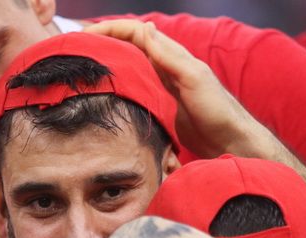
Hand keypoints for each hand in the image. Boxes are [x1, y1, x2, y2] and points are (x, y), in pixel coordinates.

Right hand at [84, 20, 258, 157]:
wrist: (229, 141)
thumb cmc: (217, 109)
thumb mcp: (193, 78)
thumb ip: (169, 56)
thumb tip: (146, 28)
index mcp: (171, 55)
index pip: (135, 32)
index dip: (111, 28)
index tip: (85, 34)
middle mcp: (163, 67)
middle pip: (127, 47)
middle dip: (103, 43)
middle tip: (76, 50)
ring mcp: (159, 87)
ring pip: (127, 67)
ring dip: (107, 63)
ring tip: (82, 68)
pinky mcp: (158, 106)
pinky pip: (132, 89)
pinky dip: (117, 86)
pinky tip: (104, 93)